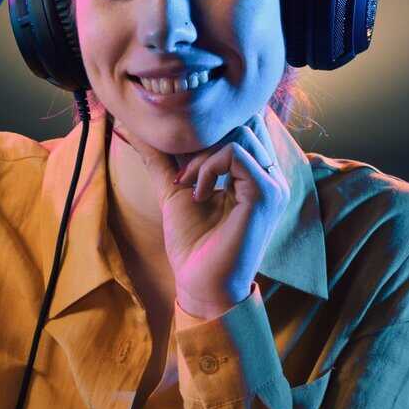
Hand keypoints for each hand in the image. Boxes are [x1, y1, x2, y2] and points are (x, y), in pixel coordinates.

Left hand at [126, 114, 290, 320]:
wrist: (200, 284)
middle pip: (240, 124)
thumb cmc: (193, 245)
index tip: (180, 165)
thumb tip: (135, 126)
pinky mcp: (266, 194)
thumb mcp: (174, 189)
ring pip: (238, 135)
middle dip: (201, 142)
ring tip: (189, 185)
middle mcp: (270, 175)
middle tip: (181, 177)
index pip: (241, 126)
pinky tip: (198, 194)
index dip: (207, 133)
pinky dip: (208, 168)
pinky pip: (236, 154)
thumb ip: (162, 157)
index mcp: (256, 173)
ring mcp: (272, 184)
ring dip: (202, 156)